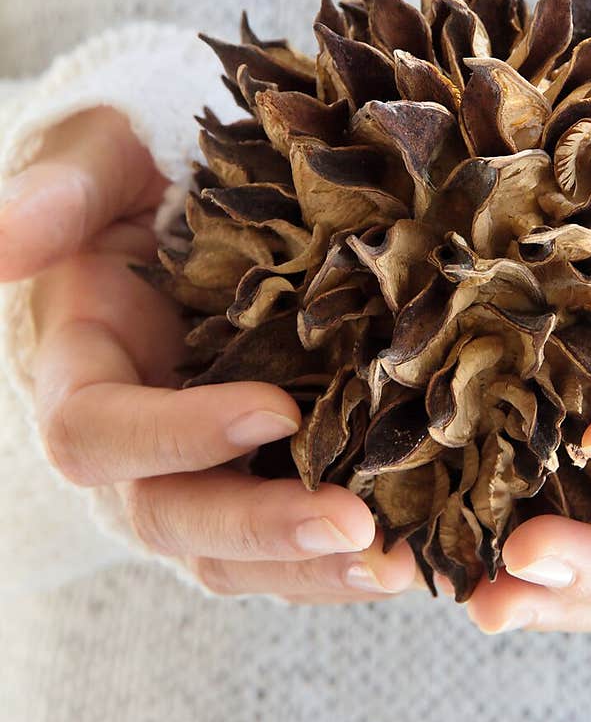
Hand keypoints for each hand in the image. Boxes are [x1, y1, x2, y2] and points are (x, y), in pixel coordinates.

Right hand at [0, 107, 415, 601]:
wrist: (186, 194)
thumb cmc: (135, 165)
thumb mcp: (95, 153)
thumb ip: (58, 190)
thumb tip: (3, 239)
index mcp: (76, 371)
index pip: (96, 433)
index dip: (176, 434)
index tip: (274, 410)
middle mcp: (128, 444)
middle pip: (170, 518)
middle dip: (262, 530)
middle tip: (358, 528)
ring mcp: (192, 470)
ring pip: (235, 554)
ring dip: (313, 568)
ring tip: (403, 565)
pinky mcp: (255, 474)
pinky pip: (288, 536)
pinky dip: (344, 553)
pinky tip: (418, 550)